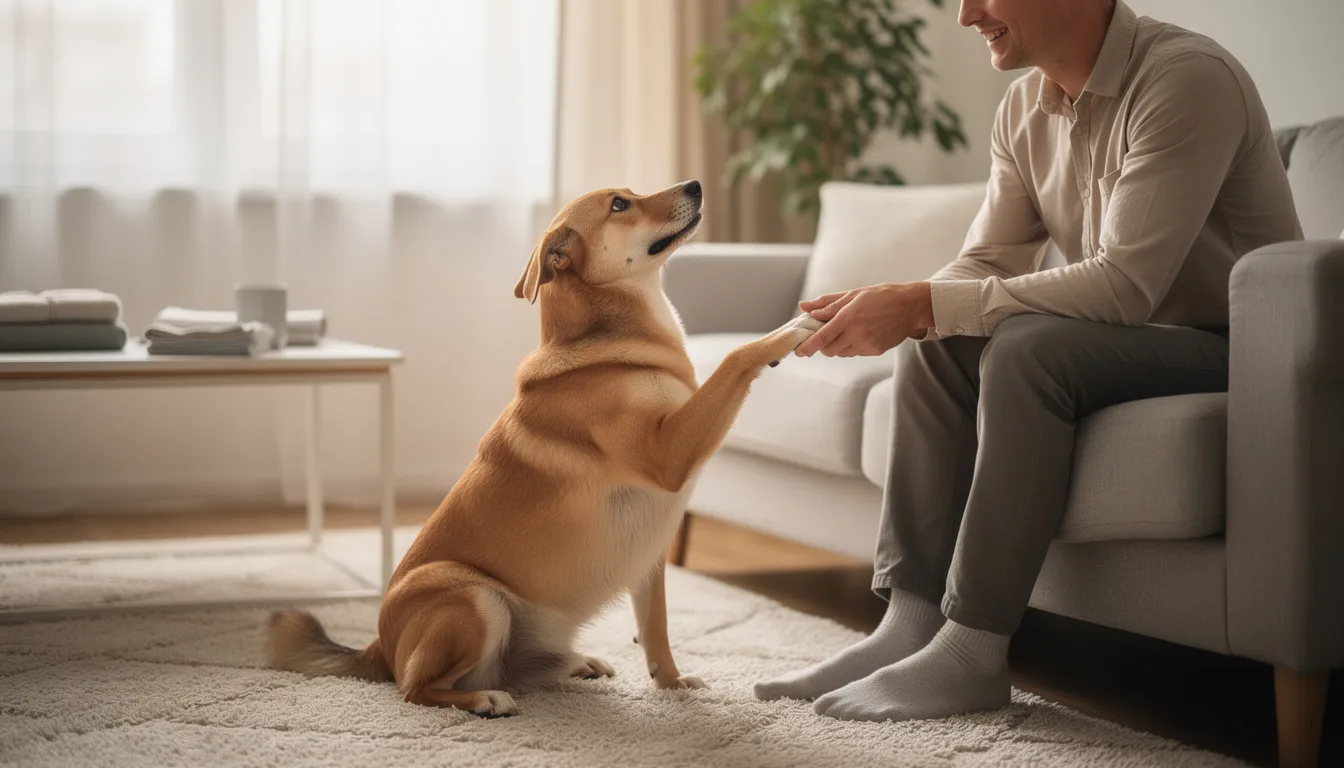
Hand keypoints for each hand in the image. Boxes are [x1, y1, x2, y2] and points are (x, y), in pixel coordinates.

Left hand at [793, 282, 933, 357]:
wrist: (910, 306)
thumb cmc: (880, 296)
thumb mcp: (852, 295)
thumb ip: (827, 304)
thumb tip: (805, 307)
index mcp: (848, 316)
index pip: (822, 337)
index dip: (808, 346)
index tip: (798, 351)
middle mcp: (857, 333)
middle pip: (829, 349)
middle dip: (823, 345)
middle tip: (825, 333)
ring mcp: (867, 344)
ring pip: (841, 353)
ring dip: (837, 345)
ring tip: (847, 329)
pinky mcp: (875, 351)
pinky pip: (855, 353)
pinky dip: (851, 346)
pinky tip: (861, 333)